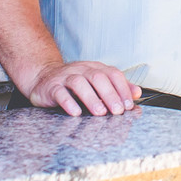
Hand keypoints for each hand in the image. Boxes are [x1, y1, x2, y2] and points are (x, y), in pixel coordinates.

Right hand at [25, 61, 140, 116]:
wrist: (43, 78)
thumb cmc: (73, 84)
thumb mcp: (96, 83)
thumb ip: (117, 88)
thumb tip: (137, 93)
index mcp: (95, 68)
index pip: (113, 74)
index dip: (122, 88)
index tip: (129, 104)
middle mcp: (81, 69)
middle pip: (98, 77)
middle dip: (110, 95)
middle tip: (118, 111)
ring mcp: (65, 77)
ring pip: (79, 83)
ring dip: (92, 98)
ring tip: (100, 112)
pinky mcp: (51, 87)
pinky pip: (60, 93)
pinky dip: (68, 102)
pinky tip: (76, 112)